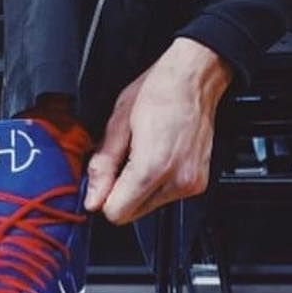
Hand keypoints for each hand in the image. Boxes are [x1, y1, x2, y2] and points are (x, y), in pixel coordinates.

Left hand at [84, 38, 232, 224]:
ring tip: (142, 155)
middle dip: (120, 194)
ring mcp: (191, 184)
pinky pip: (166, 198)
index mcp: (153, 167)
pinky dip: (156, 184)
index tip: (104, 178)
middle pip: (132, 214)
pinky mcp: (199, 182)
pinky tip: (156, 157)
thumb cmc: (159, 91)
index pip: (117, 213)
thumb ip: (102, 167)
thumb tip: (92, 199)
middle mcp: (177, 181)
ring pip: (148, 208)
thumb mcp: (118, 124)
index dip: (103, 197)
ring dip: (138, 189)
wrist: (194, 78)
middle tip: (123, 161)